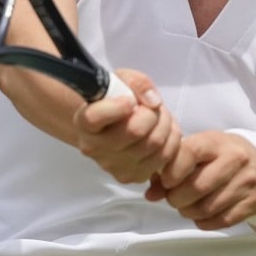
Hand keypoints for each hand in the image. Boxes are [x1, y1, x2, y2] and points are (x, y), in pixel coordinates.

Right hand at [72, 69, 181, 183]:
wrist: (112, 122)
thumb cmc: (116, 99)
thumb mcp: (122, 79)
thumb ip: (136, 83)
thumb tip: (153, 102)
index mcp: (84, 122)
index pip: (94, 118)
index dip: (116, 107)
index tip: (128, 100)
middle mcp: (94, 148)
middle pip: (134, 131)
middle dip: (152, 113)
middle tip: (151, 107)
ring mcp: (113, 166)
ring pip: (154, 144)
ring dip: (165, 125)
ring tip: (158, 117)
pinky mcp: (132, 176)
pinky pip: (164, 157)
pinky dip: (171, 140)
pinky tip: (162, 131)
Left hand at [146, 130, 255, 230]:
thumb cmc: (218, 156)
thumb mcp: (196, 153)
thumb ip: (170, 170)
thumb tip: (150, 195)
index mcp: (216, 141)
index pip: (190, 152)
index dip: (173, 170)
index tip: (165, 181)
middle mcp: (236, 158)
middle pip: (198, 186)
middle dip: (177, 198)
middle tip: (172, 199)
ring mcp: (248, 180)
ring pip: (209, 207)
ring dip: (189, 212)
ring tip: (185, 208)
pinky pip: (223, 220)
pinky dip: (205, 222)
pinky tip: (201, 216)